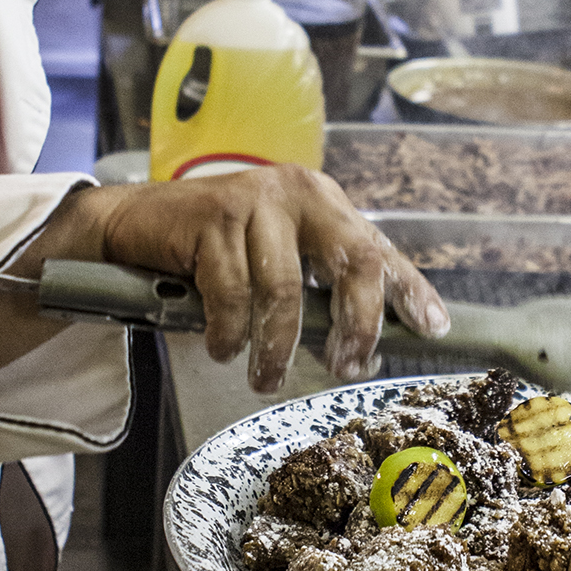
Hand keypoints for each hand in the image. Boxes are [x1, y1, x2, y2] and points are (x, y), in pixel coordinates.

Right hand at [19, 165, 447, 392]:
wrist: (137, 223)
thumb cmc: (214, 251)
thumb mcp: (277, 257)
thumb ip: (318, 285)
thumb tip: (366, 342)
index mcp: (322, 201)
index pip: (378, 248)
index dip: (410, 290)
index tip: (433, 328)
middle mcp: (296, 192)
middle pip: (350, 261)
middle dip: (356, 324)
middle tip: (347, 368)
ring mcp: (254, 199)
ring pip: (285, 289)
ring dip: (276, 346)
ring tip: (265, 378)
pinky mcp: (211, 216)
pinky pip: (231, 292)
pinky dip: (228, 331)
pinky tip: (221, 347)